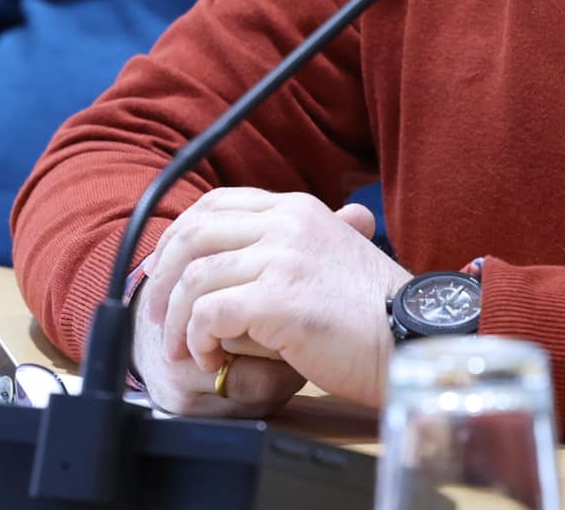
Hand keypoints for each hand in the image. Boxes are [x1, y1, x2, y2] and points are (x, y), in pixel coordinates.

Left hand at [138, 189, 410, 413]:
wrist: (410, 337)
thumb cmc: (375, 312)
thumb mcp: (332, 257)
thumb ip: (290, 251)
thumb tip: (245, 267)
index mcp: (297, 209)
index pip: (218, 204)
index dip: (180, 236)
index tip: (164, 270)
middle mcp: (286, 223)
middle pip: (195, 234)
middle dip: (164, 277)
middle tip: (154, 314)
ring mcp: (282, 257)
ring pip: (195, 278)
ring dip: (176, 319)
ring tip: (179, 349)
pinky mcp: (277, 298)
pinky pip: (210, 313)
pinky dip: (197, 339)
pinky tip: (208, 359)